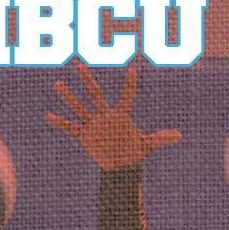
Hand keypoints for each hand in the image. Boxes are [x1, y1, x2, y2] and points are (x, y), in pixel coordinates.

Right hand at [47, 64, 181, 171]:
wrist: (120, 165)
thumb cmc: (134, 151)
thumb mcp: (148, 145)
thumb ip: (161, 138)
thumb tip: (180, 135)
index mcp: (121, 116)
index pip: (126, 98)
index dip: (130, 86)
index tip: (133, 71)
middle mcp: (105, 116)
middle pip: (95, 95)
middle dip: (88, 81)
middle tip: (79, 64)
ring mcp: (94, 124)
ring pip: (80, 107)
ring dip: (69, 97)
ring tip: (58, 83)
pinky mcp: (85, 135)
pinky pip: (71, 127)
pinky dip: (61, 123)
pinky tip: (48, 115)